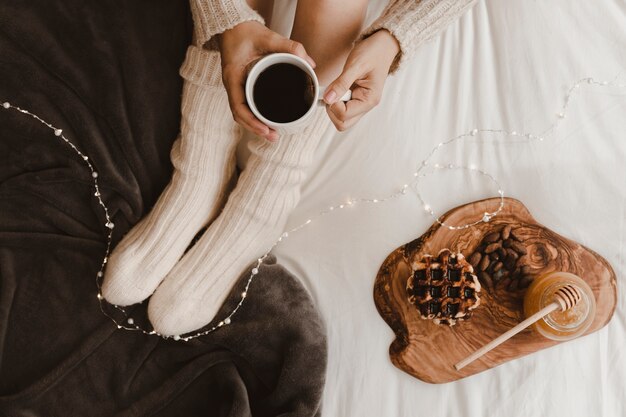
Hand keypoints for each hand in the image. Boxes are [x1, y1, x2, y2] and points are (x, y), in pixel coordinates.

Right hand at [218, 21, 315, 141]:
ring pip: (242, 112)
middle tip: (274, 136)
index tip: (266, 129)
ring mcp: (235, 86)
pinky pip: (245, 105)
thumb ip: (289, 47)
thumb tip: (309, 62)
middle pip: (240, 115)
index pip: (238, 107)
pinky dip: (254, 115)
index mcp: (233, 77)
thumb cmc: (244, 31)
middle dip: (256, 128)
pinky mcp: (241, 85)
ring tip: (272, 134)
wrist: (232, 25)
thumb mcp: (267, 37)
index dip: (251, 121)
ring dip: (255, 125)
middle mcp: (232, 84)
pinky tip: (266, 120)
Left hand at [323, 30, 399, 130]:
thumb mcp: (355, 65)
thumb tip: (328, 99)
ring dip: (334, 106)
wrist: (383, 45)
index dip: (333, 105)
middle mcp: (366, 105)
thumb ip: (341, 83)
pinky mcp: (357, 100)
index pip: (344, 115)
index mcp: (369, 100)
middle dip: (332, 110)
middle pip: (343, 123)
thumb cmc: (373, 53)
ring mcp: (361, 104)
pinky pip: (343, 109)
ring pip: (342, 119)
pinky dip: (336, 102)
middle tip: (333, 92)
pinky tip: (338, 89)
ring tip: (337, 88)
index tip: (333, 89)